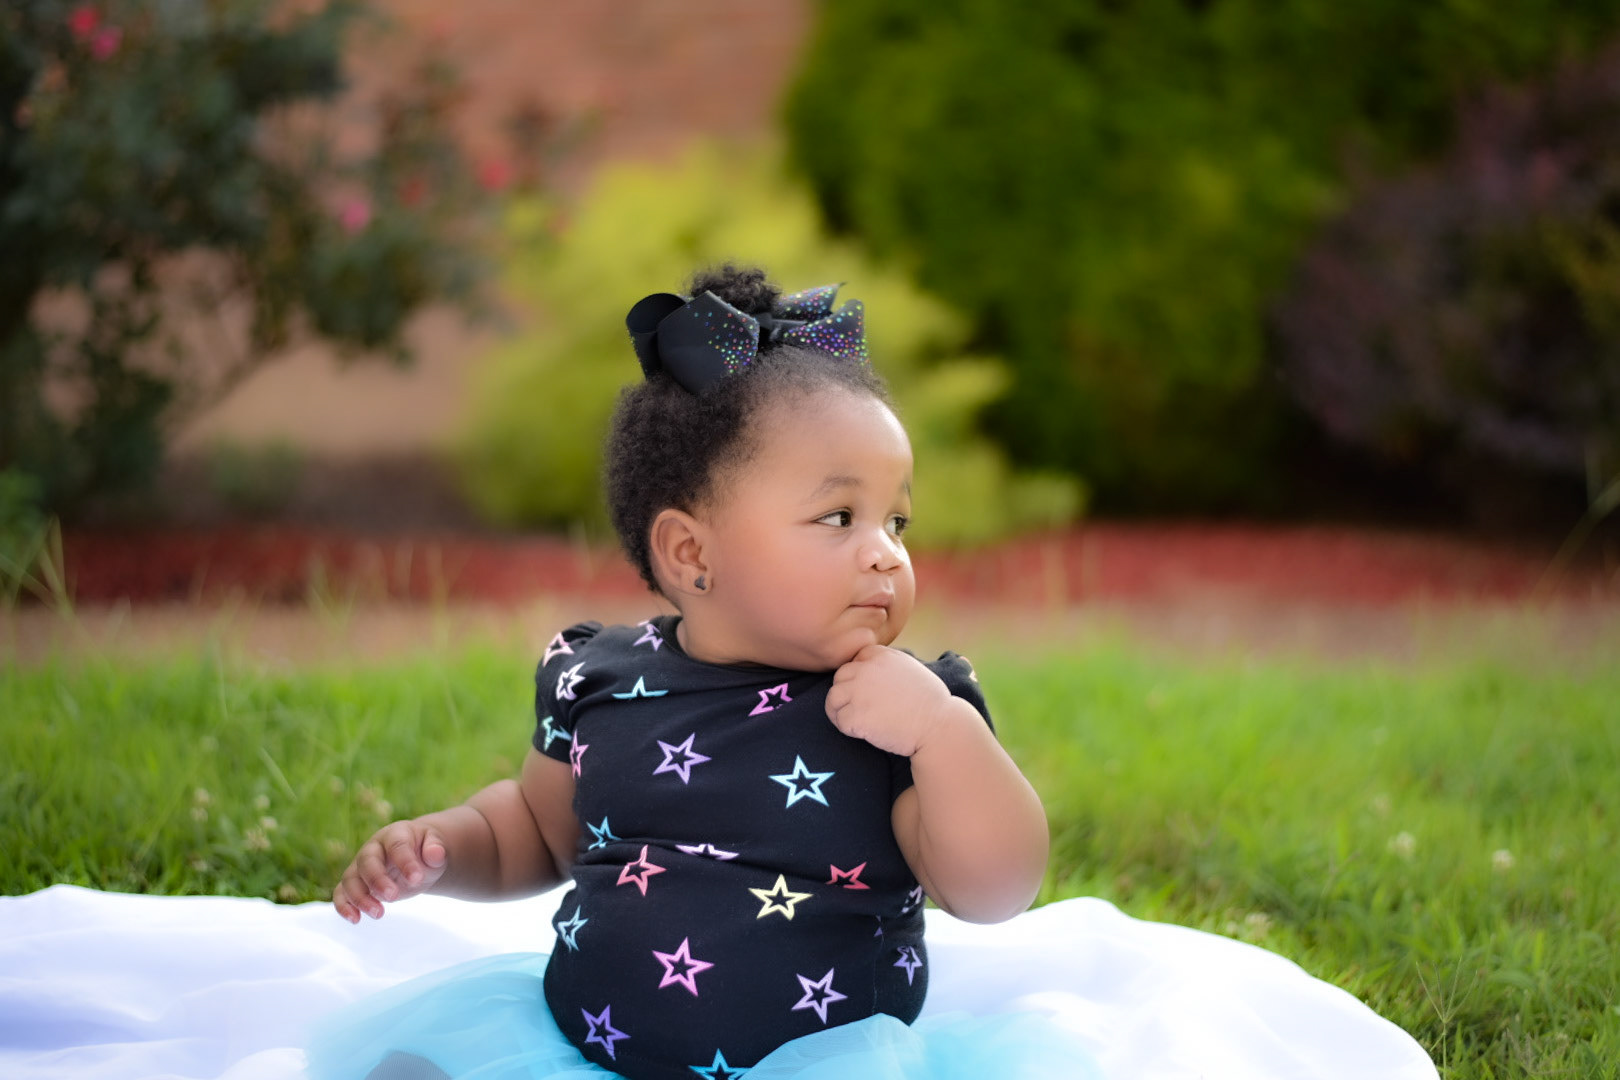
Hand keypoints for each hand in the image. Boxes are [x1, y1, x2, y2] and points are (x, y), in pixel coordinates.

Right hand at [332, 818, 447, 922]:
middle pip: (367, 861)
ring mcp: (361, 866)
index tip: (416, 878)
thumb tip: (435, 854)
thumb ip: (436, 849)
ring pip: (350, 879)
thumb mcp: (435, 847)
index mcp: (395, 834)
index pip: (396, 845)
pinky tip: (355, 919)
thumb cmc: (425, 851)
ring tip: (379, 914)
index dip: (405, 861)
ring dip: (360, 898)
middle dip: (378, 880)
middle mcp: (373, 848)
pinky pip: (341, 893)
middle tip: (393, 896)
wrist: (416, 857)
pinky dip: (343, 906)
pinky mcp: (356, 883)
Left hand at [825, 644, 958, 756]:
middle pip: (840, 677)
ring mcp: (858, 692)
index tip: (870, 692)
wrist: (938, 726)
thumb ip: (887, 665)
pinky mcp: (855, 716)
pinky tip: (862, 732)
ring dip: (840, 710)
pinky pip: (839, 720)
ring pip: (833, 698)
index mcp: (881, 655)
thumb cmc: (929, 702)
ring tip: (856, 721)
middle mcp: (866, 669)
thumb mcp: (910, 669)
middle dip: (847, 692)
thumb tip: (869, 671)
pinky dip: (847, 728)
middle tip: (861, 708)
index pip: (855, 660)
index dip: (860, 677)